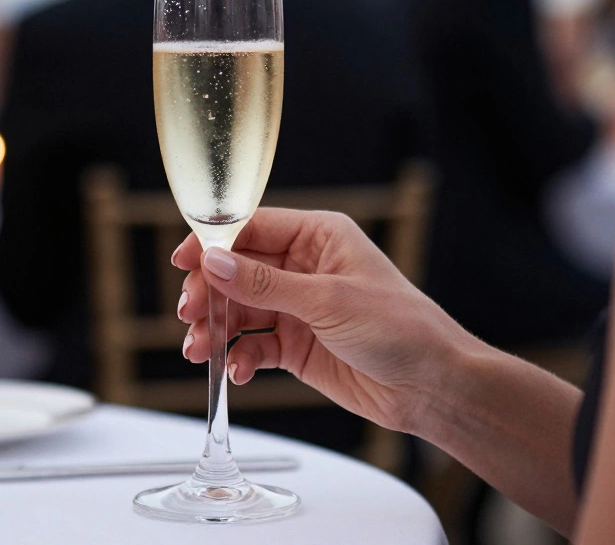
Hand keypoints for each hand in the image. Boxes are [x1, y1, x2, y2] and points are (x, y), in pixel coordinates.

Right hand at [173, 208, 469, 434]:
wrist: (432, 386)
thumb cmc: (401, 329)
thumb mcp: (329, 301)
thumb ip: (266, 285)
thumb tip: (215, 263)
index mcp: (320, 237)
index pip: (253, 228)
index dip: (214, 243)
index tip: (183, 261)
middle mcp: (306, 268)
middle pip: (238, 271)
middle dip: (211, 292)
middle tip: (190, 313)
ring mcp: (300, 307)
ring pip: (241, 310)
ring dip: (217, 328)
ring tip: (199, 349)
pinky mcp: (298, 345)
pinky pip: (255, 345)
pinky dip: (240, 357)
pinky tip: (236, 370)